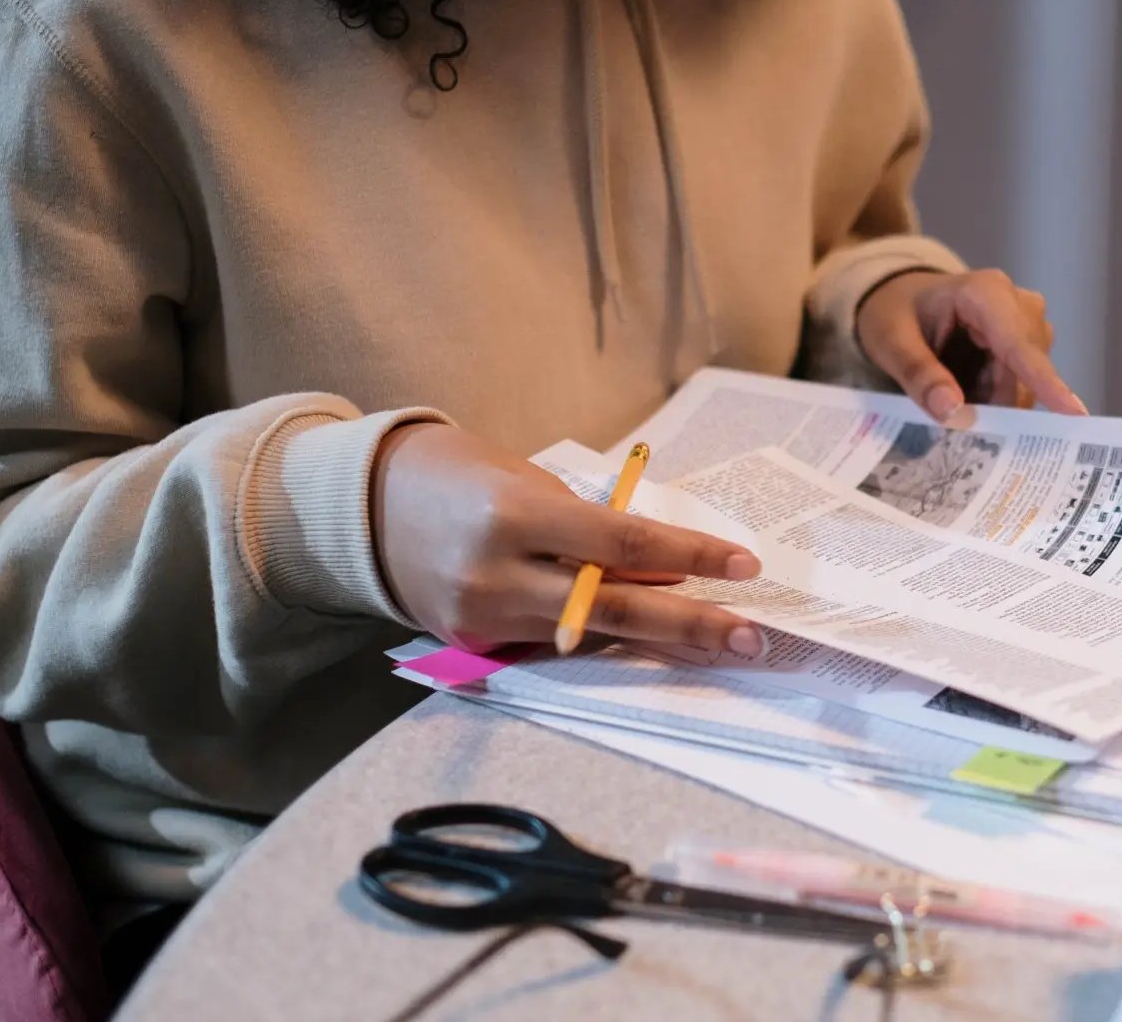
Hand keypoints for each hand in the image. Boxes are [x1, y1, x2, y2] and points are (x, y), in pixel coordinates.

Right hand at [369, 424, 764, 655]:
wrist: (369, 506)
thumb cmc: (464, 475)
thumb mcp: (532, 483)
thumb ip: (592, 529)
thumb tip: (665, 571)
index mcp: (515, 517)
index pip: (622, 545)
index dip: (687, 558)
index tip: (741, 565)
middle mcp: (497, 575)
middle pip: (615, 609)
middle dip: (691, 626)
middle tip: (752, 637)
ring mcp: (482, 618)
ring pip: (590, 638)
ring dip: (660, 643)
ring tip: (719, 645)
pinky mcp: (472, 645)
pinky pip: (554, 646)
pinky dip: (603, 643)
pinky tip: (651, 646)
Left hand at [856, 269, 1087, 421]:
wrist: (901, 301)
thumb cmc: (895, 313)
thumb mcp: (891, 342)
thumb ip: (919, 375)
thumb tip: (953, 412)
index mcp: (984, 292)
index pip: (1018, 343)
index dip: (1045, 381)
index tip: (1075, 413)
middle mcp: (1018, 305)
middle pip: (1024, 372)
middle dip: (994, 404)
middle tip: (959, 433)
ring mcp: (1027, 326)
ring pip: (1023, 384)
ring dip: (990, 403)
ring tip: (951, 405)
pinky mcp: (1026, 346)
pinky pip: (1019, 386)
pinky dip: (992, 400)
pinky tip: (967, 400)